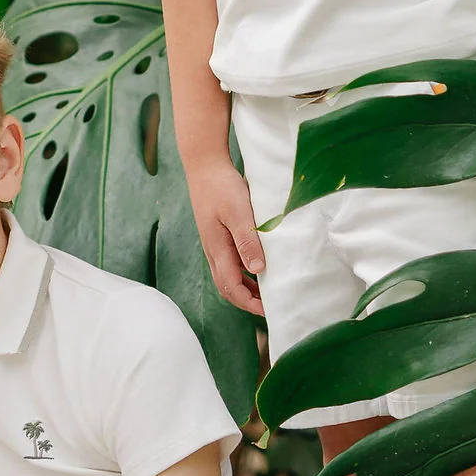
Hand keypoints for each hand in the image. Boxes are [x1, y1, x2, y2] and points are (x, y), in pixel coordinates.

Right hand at [186, 154, 263, 313]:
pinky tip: (258, 267)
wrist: (204, 165)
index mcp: (217, 249)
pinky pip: (230, 262)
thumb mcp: (238, 212)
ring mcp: (214, 243)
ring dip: (246, 288)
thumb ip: (247, 241)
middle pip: (227, 287)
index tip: (268, 311)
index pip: (231, 287)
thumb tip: (257, 270)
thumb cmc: (222, 186)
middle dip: (247, 301)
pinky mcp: (217, 235)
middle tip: (270, 307)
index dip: (249, 303)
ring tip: (268, 291)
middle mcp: (213, 250)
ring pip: (228, 276)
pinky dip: (244, 272)